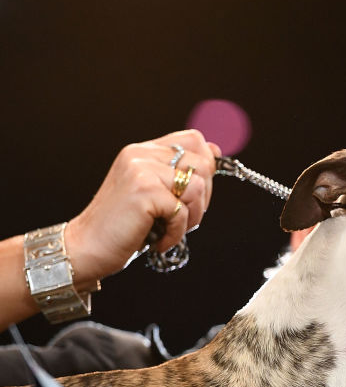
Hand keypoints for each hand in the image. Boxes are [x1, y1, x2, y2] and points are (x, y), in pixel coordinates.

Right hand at [65, 130, 220, 286]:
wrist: (87, 247)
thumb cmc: (124, 225)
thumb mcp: (153, 191)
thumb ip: (179, 171)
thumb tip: (217, 151)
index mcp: (143, 151)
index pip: (194, 139)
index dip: (207, 165)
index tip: (195, 192)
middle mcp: (141, 154)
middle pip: (203, 164)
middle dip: (203, 198)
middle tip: (180, 217)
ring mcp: (141, 171)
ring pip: (197, 188)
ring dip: (191, 217)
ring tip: (168, 228)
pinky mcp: (144, 192)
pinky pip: (183, 211)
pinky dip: (176, 232)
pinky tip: (158, 239)